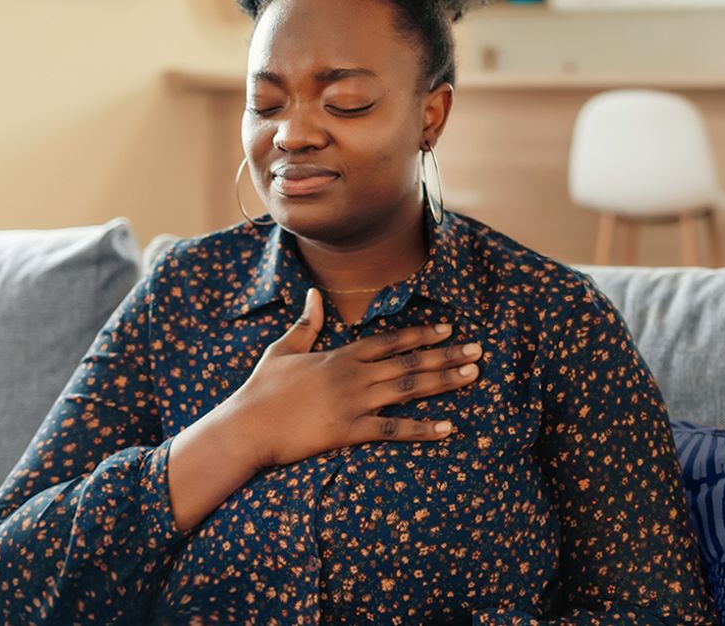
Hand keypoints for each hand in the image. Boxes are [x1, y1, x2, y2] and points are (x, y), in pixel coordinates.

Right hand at [226, 287, 483, 468]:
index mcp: (340, 356)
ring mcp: (354, 403)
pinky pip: (392, 429)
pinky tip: (446, 428)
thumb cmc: (262, 389)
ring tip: (472, 375)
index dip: (421, 334)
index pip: (390, 341)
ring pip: (408, 389)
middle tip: (478, 351)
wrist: (246, 426)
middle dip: (446, 355)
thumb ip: (306, 324)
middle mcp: (354, 376)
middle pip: (409, 362)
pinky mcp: (349, 431)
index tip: (448, 329)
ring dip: (444, 381)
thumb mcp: (283, 349)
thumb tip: (312, 294)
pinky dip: (421, 429)